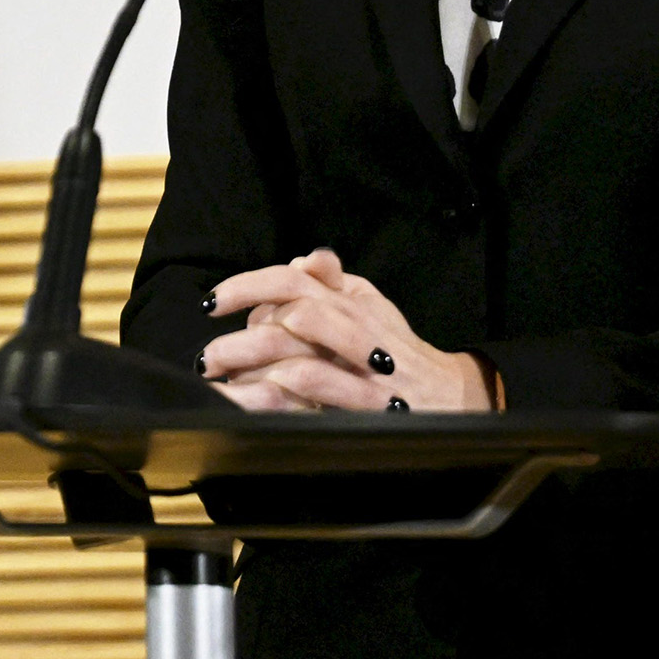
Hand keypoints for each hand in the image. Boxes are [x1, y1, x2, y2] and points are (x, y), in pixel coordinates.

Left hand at [197, 248, 492, 412]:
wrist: (451, 396)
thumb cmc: (397, 349)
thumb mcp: (371, 305)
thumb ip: (332, 283)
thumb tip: (300, 258)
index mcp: (349, 299)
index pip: (290, 278)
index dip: (245, 285)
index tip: (211, 303)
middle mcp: (355, 324)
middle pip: (287, 312)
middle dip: (238, 335)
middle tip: (207, 358)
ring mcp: (362, 363)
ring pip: (298, 349)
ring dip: (253, 362)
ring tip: (224, 381)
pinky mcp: (369, 400)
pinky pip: (319, 387)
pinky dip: (282, 389)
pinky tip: (258, 397)